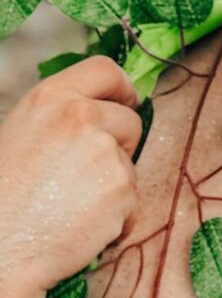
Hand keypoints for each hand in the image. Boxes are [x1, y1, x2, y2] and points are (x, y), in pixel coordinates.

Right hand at [0, 57, 142, 297]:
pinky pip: (132, 200)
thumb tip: (104, 107)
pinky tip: (79, 227)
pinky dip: (115, 217)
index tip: (127, 101)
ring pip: (131, 164)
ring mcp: (105, 150)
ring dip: (114, 185)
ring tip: (70, 206)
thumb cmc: (4, 197)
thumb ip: (62, 115)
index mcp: (51, 97)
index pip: (105, 70)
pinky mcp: (121, 187)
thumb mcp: (22, 133)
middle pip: (130, 120)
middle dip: (118, 146)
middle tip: (80, 176)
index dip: (122, 87)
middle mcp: (81, 115)